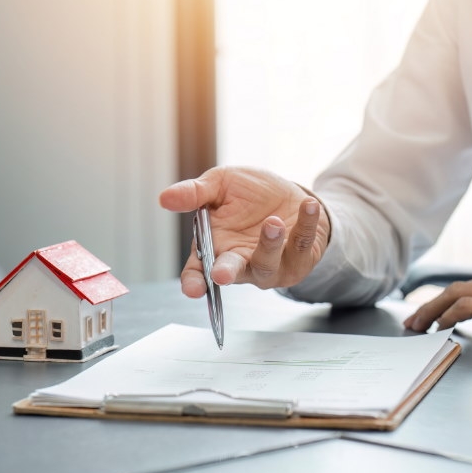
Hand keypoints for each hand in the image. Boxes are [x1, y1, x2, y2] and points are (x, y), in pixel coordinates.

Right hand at [159, 166, 329, 296]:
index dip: (193, 283)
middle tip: (222, 274)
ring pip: (266, 264)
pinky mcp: (297, 260)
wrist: (289, 192)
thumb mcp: (220, 184)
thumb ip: (195, 193)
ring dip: (268, 244)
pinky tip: (307, 206)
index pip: (198, 271)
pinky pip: (300, 245)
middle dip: (226, 274)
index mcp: (214, 247)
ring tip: (273, 222)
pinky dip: (305, 224)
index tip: (192, 288)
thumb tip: (165, 198)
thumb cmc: (250, 193)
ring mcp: (269, 265)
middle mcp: (240, 261)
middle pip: (230, 274)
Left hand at [403, 263, 471, 342]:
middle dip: (432, 304)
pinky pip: (463, 307)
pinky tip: (439, 328)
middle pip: (457, 287)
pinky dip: (447, 316)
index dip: (453, 300)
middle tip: (414, 320)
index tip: (440, 313)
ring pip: (453, 294)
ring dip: (431, 311)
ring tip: (416, 327)